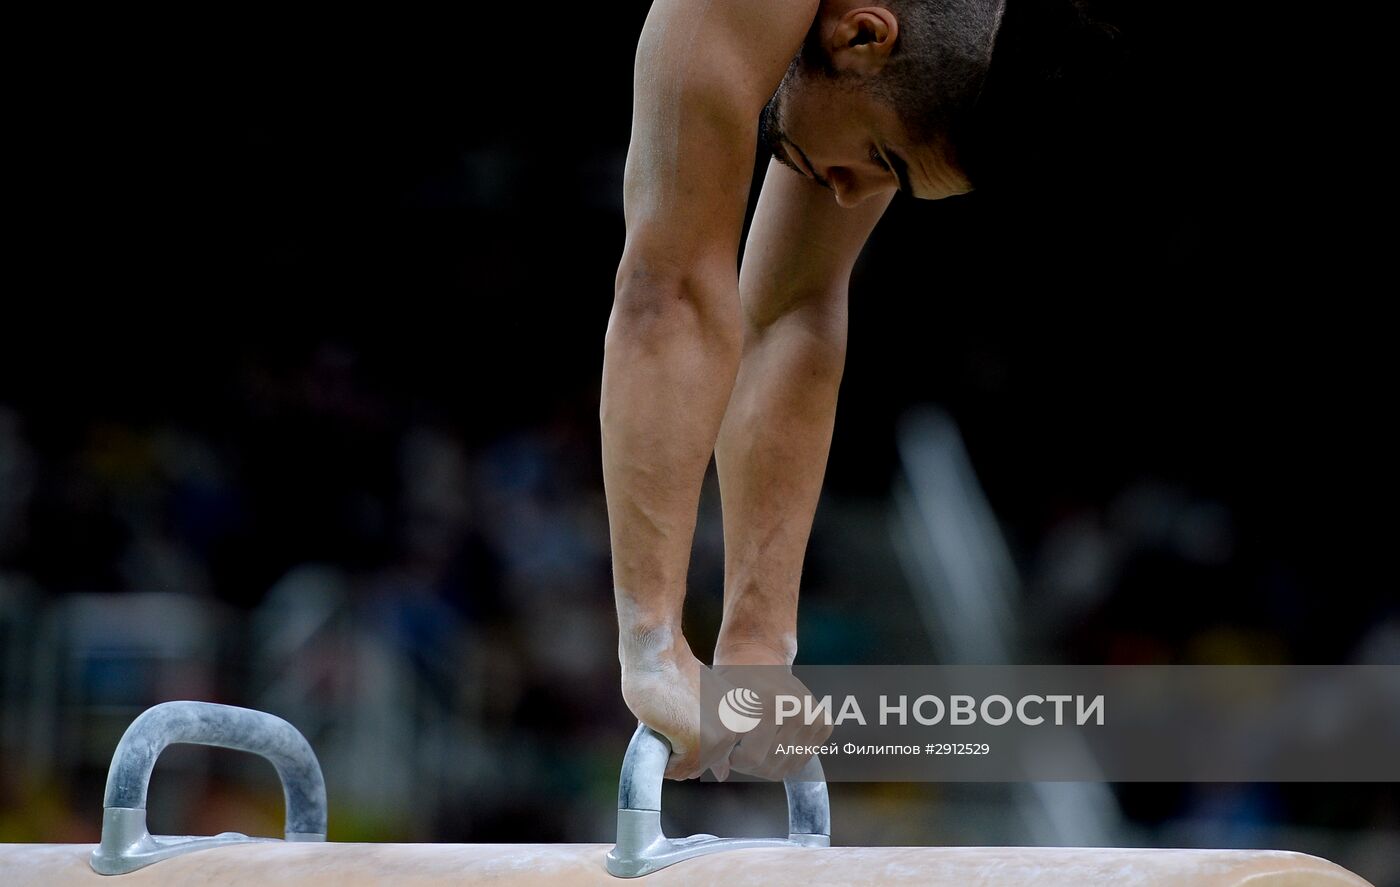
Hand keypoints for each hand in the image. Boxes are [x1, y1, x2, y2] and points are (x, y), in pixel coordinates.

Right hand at [620, 630, 739, 780]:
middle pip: (700, 765)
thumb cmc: (674, 677)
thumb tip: (724, 775)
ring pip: (687, 769)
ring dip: (669, 752)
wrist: (658, 656)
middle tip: (673, 713)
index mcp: (741, 720)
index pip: (713, 756)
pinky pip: (676, 770)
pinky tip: (662, 724)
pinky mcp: (699, 743)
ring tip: (669, 716)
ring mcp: (720, 737)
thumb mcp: (705, 706)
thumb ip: (715, 737)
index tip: (685, 713)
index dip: (689, 739)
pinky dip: (661, 757)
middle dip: (678, 748)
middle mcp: (737, 730)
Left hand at [714, 642, 832, 779]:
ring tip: (756, 745)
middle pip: (772, 765)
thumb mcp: (720, 708)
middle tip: (741, 750)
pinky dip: (786, 757)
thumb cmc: (735, 683)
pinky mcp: (824, 724)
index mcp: (770, 706)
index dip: (736, 761)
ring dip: (769, 763)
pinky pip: (802, 759)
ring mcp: (813, 717)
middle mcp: (796, 711)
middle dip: (751, 765)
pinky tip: (773, 742)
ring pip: (788, 767)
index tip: (730, 750)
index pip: (753, 758)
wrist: (759, 659)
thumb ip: (719, 744)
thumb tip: (722, 774)